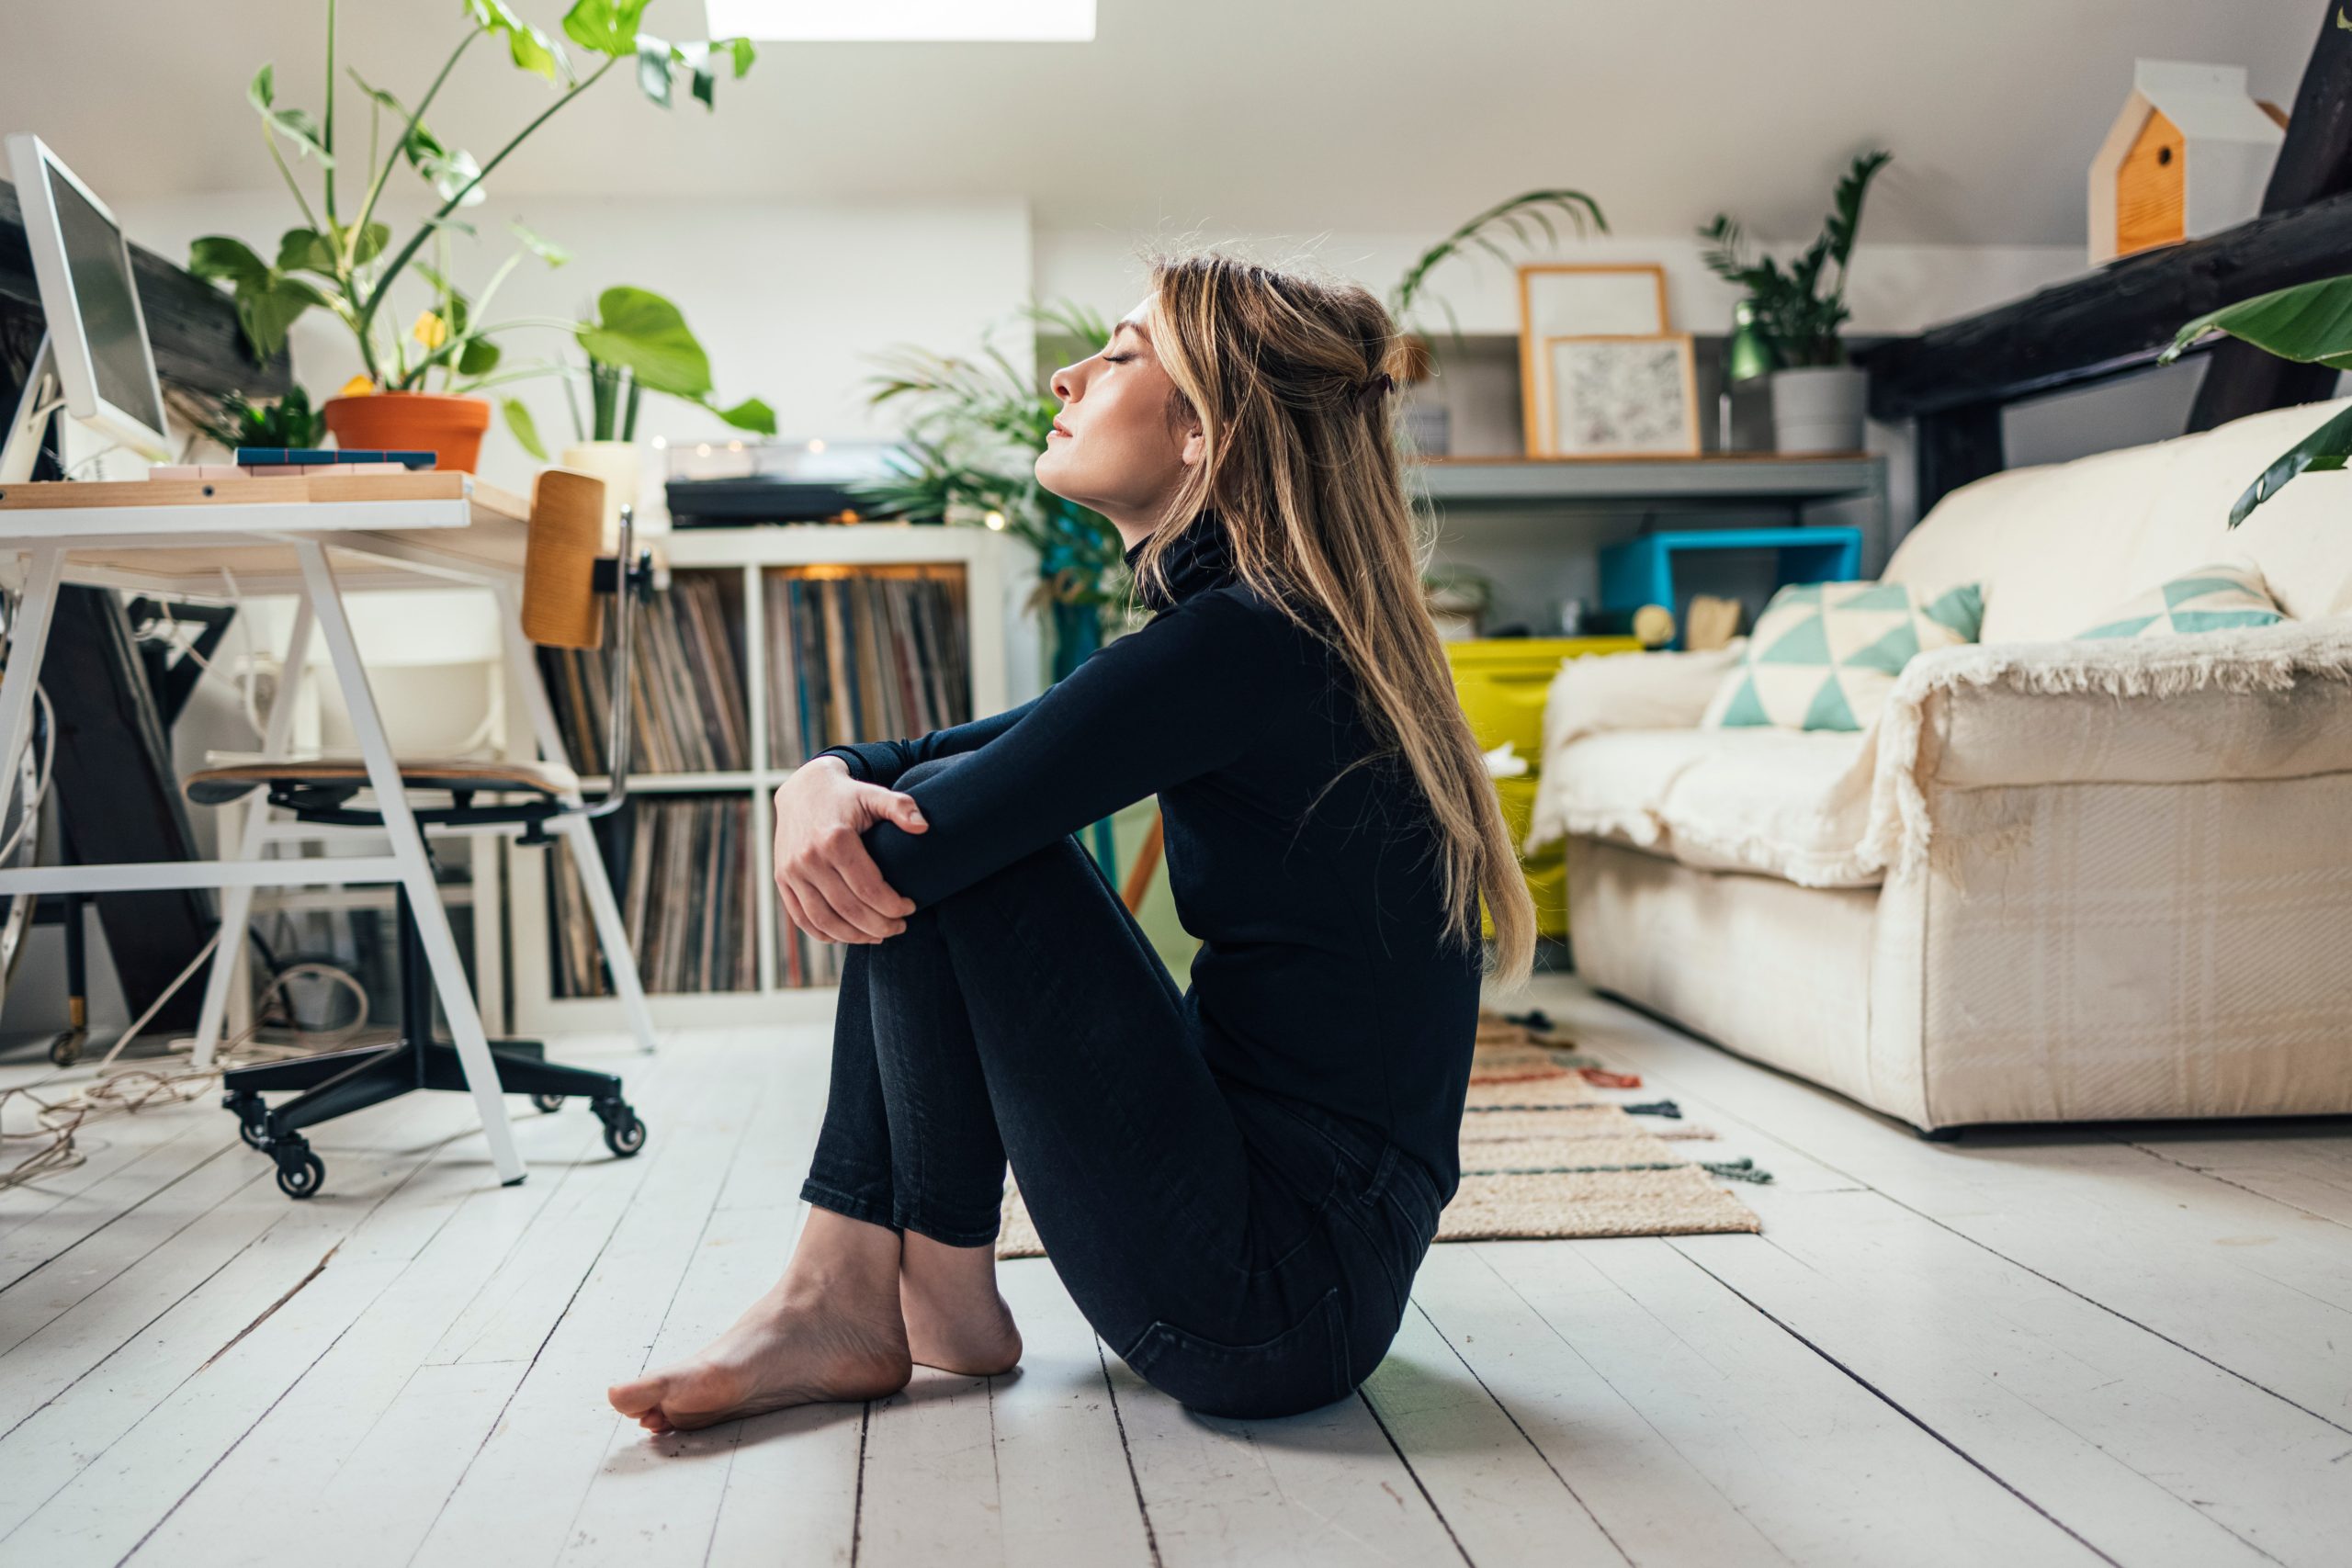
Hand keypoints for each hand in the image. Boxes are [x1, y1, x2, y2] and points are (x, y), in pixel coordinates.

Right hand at [773, 757, 926, 943]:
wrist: (803, 789)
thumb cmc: (846, 795)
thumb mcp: (874, 794)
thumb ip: (901, 807)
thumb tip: (923, 827)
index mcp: (835, 840)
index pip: (869, 888)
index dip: (894, 905)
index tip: (910, 907)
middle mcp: (809, 858)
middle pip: (849, 910)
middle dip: (880, 926)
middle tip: (899, 927)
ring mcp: (792, 872)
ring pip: (825, 921)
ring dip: (855, 936)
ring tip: (878, 936)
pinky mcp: (782, 880)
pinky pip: (802, 919)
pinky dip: (825, 934)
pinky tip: (848, 935)